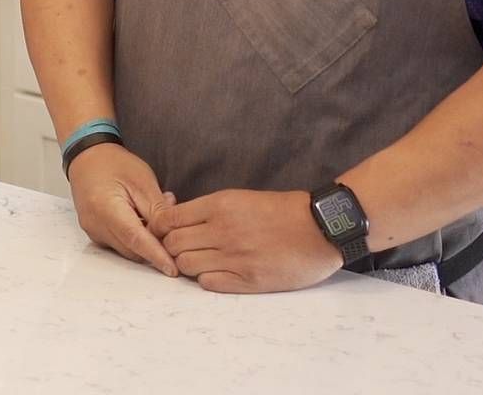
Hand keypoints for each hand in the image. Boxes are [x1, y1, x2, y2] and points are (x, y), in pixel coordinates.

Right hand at [66, 143, 179, 276]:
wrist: (86, 158)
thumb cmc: (114, 164)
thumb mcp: (143, 181)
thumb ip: (159, 211)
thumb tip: (172, 236)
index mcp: (106, 208)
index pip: (136, 240)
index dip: (156, 256)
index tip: (173, 270)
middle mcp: (95, 225)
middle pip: (132, 249)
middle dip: (155, 245)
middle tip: (172, 224)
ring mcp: (93, 231)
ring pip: (127, 249)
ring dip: (145, 241)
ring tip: (154, 213)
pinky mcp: (94, 233)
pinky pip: (119, 244)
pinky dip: (135, 238)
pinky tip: (141, 218)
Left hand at [149, 189, 343, 292]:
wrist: (321, 228)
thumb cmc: (282, 211)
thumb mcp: (240, 198)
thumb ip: (208, 210)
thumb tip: (176, 219)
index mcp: (219, 206)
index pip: (167, 220)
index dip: (161, 228)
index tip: (166, 232)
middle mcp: (222, 231)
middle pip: (171, 245)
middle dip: (171, 248)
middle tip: (184, 250)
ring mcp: (234, 257)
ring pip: (185, 266)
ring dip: (188, 265)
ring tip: (203, 262)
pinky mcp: (248, 279)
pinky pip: (208, 284)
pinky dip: (207, 280)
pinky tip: (219, 273)